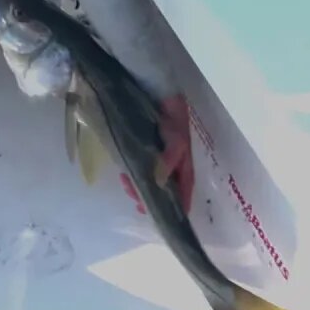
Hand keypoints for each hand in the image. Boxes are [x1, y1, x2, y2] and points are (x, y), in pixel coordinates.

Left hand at [118, 95, 194, 215]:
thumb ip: (168, 161)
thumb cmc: (171, 116)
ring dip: (141, 186)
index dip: (180, 205)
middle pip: (166, 186)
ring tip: (129, 190)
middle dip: (154, 197)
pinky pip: (141, 165)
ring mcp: (159, 154)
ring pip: (152, 177)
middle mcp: (173, 161)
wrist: (157, 89)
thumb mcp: (175, 139)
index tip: (171, 220)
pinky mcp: (146, 147)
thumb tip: (160, 183)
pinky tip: (125, 176)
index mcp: (184, 162)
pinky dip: (133, 173)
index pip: (185, 189)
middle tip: (140, 206)